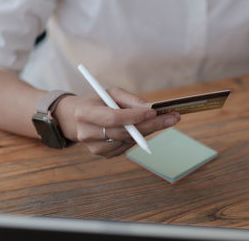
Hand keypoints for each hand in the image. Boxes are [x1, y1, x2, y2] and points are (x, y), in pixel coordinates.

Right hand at [54, 87, 179, 157]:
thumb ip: (131, 100)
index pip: (113, 118)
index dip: (134, 116)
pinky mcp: (102, 154)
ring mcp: (94, 147)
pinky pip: (126, 147)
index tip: (154, 111)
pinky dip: (138, 138)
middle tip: (172, 118)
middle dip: (151, 125)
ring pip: (128, 141)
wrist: (75, 119)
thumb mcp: (111, 93)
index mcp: (85, 113)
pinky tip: (144, 129)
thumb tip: (152, 108)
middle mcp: (87, 133)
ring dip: (148, 131)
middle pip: (124, 132)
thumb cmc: (98, 102)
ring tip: (164, 120)